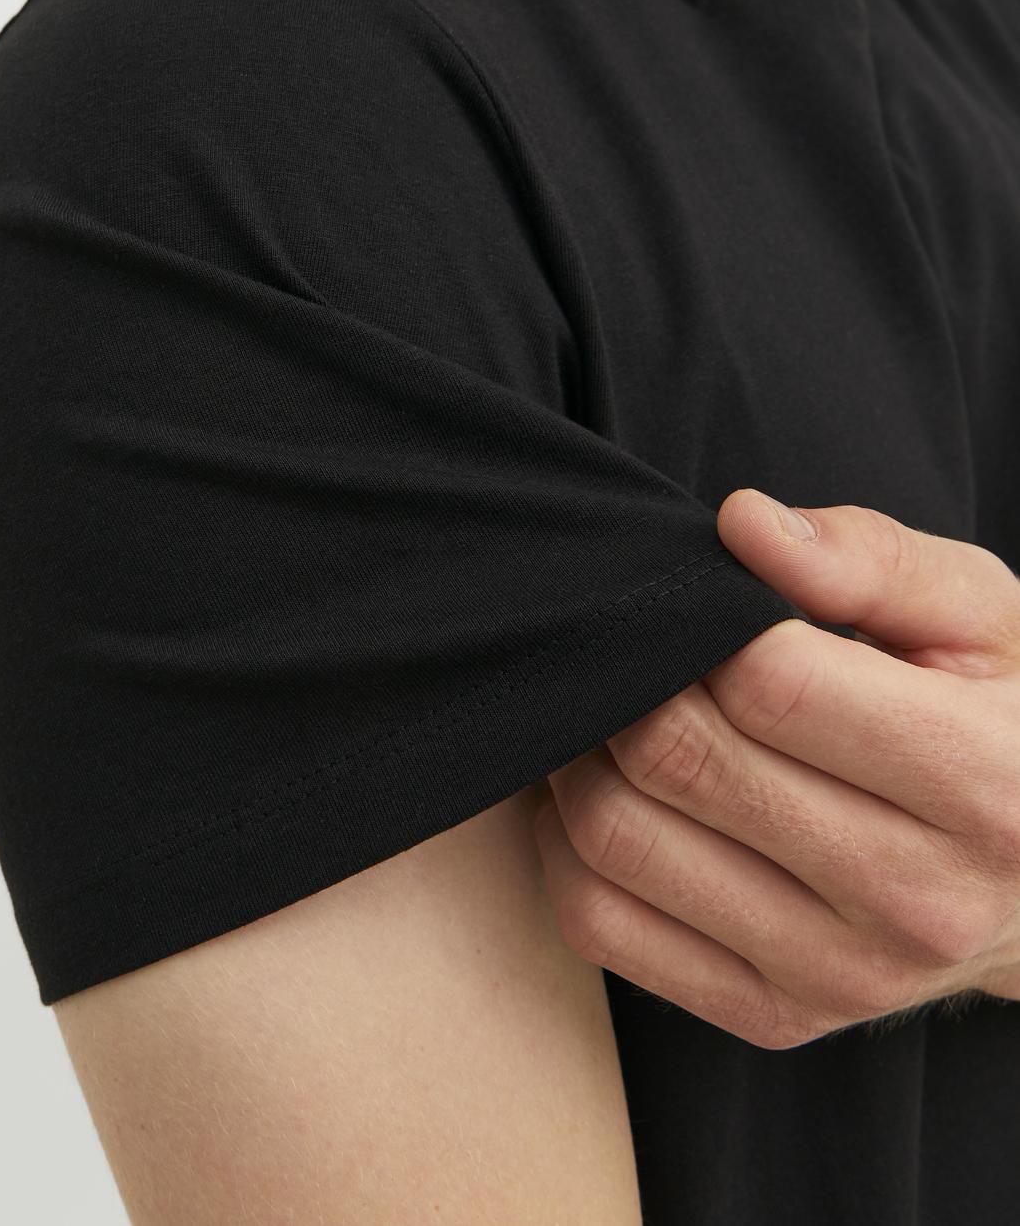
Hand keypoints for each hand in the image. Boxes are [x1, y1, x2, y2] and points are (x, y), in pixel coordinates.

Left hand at [531, 491, 1019, 1047]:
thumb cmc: (1006, 721)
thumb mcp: (984, 614)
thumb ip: (871, 560)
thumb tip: (744, 523)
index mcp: (982, 784)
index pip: (771, 687)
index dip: (707, 626)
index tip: (706, 609)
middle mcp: (914, 901)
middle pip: (682, 759)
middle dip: (635, 679)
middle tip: (638, 645)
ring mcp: (838, 975)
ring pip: (619, 843)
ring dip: (583, 754)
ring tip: (613, 708)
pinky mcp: (773, 1015)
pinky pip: (600, 924)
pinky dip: (563, 842)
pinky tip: (601, 788)